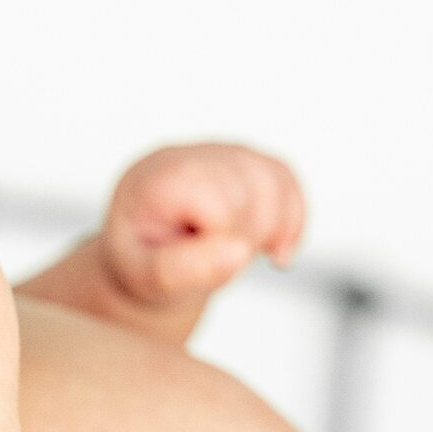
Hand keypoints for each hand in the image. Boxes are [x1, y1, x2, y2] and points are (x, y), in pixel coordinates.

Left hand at [100, 143, 304, 311]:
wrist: (143, 249)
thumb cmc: (142, 260)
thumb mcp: (143, 278)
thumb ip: (180, 270)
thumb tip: (239, 252)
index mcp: (158, 178)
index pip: (220, 202)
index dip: (225, 240)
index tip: (199, 258)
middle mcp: (192, 155)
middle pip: (253, 189)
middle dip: (247, 236)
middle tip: (216, 261)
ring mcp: (222, 153)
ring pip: (277, 182)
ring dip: (270, 230)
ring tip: (235, 253)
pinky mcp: (247, 161)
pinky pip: (287, 182)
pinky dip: (291, 221)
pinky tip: (272, 249)